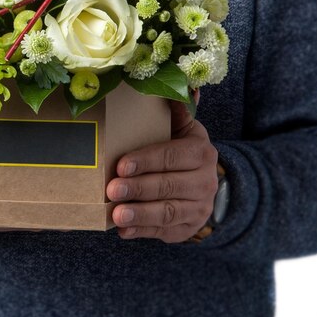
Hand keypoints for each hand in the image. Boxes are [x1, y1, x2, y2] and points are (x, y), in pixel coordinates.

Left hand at [106, 92, 218, 241]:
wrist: (202, 184)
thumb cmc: (180, 151)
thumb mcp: (183, 128)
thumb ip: (178, 109)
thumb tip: (185, 84)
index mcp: (201, 152)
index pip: (173, 156)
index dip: (147, 161)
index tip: (122, 164)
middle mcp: (205, 182)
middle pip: (168, 186)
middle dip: (138, 188)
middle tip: (112, 190)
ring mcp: (199, 208)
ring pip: (168, 212)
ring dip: (140, 215)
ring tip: (117, 214)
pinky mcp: (188, 229)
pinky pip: (165, 232)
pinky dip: (143, 232)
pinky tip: (124, 230)